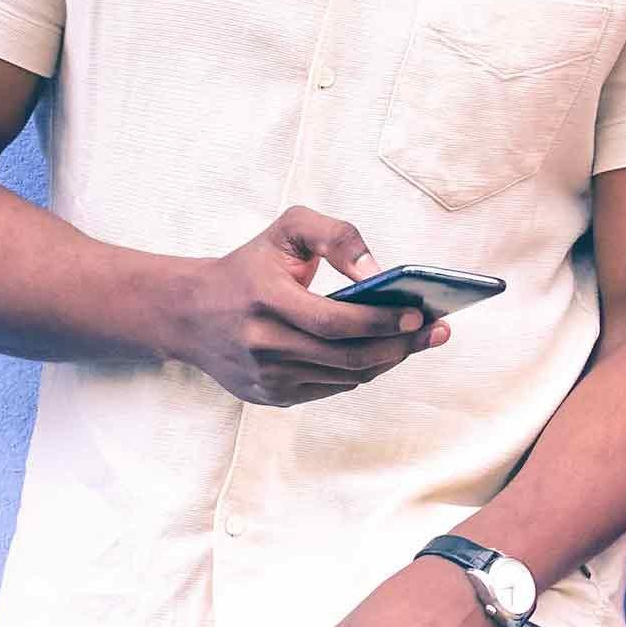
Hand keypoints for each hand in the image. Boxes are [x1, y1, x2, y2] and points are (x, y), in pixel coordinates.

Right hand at [160, 207, 448, 405]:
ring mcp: (265, 376)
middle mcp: (262, 343)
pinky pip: (330, 388)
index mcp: (263, 299)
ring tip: (416, 340)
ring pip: (345, 377)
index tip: (419, 314)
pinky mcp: (269, 396)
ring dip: (387, 360)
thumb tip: (377, 272)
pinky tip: (382, 353)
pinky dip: (361, 372)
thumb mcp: (287, 230)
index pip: (333, 321)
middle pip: (347, 357)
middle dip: (400, 346)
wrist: (188, 312)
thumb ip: (336, 236)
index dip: (380, 322)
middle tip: (436, 332)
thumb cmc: (249, 266)